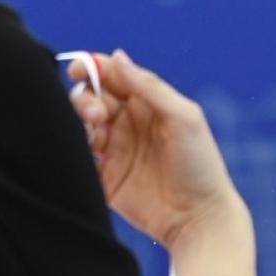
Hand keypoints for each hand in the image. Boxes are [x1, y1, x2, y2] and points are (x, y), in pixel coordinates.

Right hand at [66, 50, 239, 248]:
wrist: (199, 219)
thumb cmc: (201, 166)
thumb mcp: (183, 118)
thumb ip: (149, 87)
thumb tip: (116, 57)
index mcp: (149, 104)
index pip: (113, 76)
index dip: (93, 68)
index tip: (79, 70)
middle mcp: (129, 123)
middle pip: (91, 96)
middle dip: (85, 98)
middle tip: (97, 114)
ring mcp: (114, 149)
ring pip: (79, 122)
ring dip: (79, 121)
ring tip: (96, 135)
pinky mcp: (103, 176)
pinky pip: (77, 154)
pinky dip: (74, 147)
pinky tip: (89, 153)